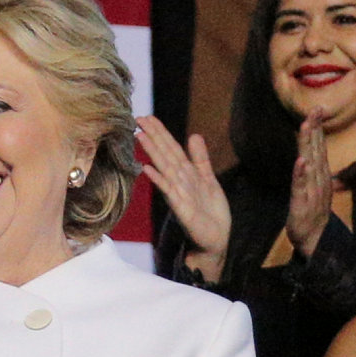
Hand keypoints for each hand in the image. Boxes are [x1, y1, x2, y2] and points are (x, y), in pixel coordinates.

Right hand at [136, 115, 230, 278]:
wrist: (216, 239)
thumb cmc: (211, 213)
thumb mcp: (208, 180)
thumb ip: (200, 159)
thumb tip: (194, 135)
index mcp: (187, 173)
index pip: (172, 148)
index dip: (161, 132)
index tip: (148, 117)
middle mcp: (179, 181)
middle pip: (165, 154)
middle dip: (154, 136)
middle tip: (139, 118)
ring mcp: (178, 194)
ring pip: (165, 168)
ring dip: (152, 152)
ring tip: (140, 136)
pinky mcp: (181, 208)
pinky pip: (169, 190)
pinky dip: (159, 179)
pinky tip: (147, 169)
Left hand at [286, 113, 337, 254]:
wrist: (316, 239)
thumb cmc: (313, 211)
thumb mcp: (315, 186)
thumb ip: (315, 169)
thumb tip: (312, 153)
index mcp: (321, 173)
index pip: (319, 145)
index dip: (318, 127)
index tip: (317, 108)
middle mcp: (319, 178)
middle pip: (317, 149)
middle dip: (315, 128)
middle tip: (315, 109)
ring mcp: (312, 190)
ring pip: (310, 163)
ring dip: (309, 144)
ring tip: (307, 126)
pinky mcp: (302, 202)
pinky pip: (301, 186)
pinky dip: (301, 173)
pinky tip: (301, 161)